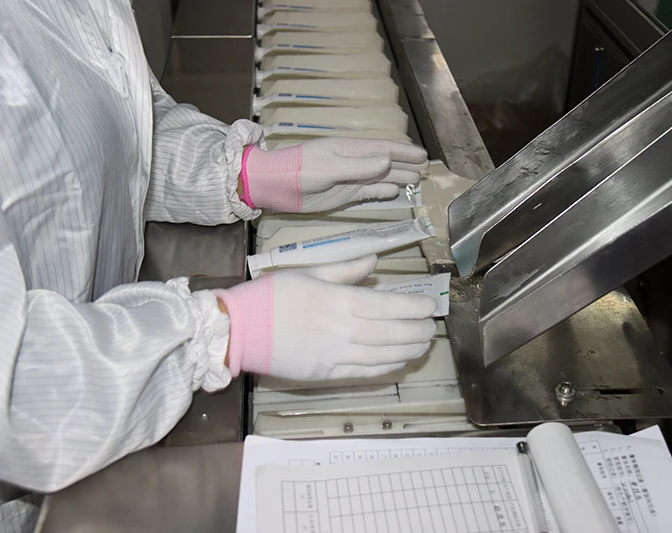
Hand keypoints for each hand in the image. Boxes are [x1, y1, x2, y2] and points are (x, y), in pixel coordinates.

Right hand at [214, 255, 436, 380]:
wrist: (239, 330)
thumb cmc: (271, 295)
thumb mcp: (308, 273)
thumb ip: (345, 270)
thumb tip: (374, 262)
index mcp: (338, 301)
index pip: (387, 306)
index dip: (413, 308)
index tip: (430, 306)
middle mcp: (342, 330)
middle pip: (390, 333)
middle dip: (417, 331)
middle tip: (432, 328)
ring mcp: (335, 355)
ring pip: (382, 355)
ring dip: (408, 350)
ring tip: (424, 345)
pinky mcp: (326, 373)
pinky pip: (364, 372)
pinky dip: (386, 368)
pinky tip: (400, 362)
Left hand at [240, 138, 427, 212]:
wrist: (277, 186)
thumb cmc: (300, 170)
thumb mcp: (330, 167)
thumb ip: (359, 166)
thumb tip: (388, 162)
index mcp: (351, 149)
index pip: (383, 148)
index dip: (403, 152)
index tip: (422, 156)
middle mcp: (354, 162)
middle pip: (386, 163)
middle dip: (406, 165)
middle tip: (426, 169)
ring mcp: (350, 179)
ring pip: (380, 178)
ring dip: (398, 179)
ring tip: (417, 180)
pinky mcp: (344, 194)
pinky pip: (368, 192)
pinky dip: (382, 193)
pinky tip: (395, 192)